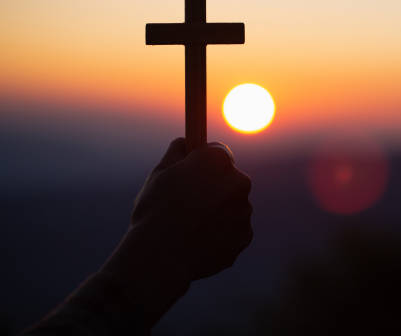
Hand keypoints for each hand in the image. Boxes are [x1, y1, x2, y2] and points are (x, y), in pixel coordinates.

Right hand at [98, 138, 252, 325]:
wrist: (160, 258)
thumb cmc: (155, 212)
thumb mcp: (159, 174)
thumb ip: (176, 152)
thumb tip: (185, 142)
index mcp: (217, 160)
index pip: (217, 152)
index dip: (204, 162)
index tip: (195, 170)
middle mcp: (238, 181)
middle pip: (229, 179)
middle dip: (213, 188)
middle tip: (188, 203)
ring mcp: (244, 210)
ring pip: (232, 206)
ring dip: (218, 212)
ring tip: (189, 227)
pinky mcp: (245, 236)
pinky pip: (234, 230)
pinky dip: (221, 235)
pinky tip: (198, 242)